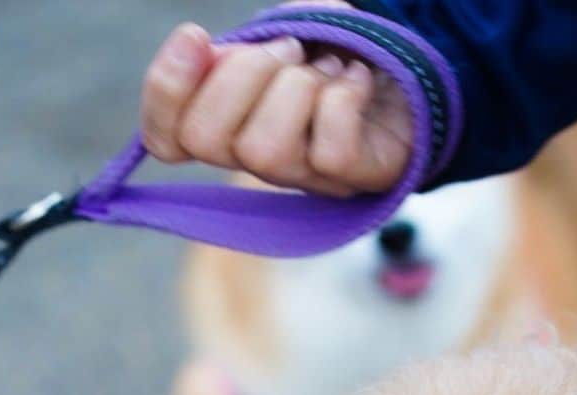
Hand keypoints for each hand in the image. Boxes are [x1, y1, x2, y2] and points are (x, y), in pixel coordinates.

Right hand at [140, 13, 412, 196]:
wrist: (411, 75)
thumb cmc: (335, 55)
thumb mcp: (279, 32)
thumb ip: (240, 47)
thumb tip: (213, 56)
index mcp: (230, 125)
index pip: (166, 138)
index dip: (166, 91)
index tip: (197, 34)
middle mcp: (259, 161)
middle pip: (208, 141)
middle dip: (243, 75)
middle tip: (287, 50)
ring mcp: (304, 178)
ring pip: (265, 151)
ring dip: (297, 86)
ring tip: (324, 67)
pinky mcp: (350, 180)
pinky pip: (329, 148)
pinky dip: (344, 96)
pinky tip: (356, 80)